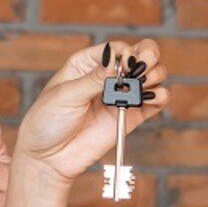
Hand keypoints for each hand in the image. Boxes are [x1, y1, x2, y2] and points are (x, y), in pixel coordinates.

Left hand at [13, 39, 168, 182]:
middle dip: (149, 56)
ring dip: (156, 74)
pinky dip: (161, 96)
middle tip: (142, 70)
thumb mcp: (65, 96)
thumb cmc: (47, 121)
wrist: (47, 158)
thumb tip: (115, 63)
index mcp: (87, 64)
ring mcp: (120, 96)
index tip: (126, 64)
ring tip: (143, 85)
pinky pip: (155, 102)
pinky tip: (153, 98)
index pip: (116, 48)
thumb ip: (93, 80)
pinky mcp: (131, 117)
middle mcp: (108, 76)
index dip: (126, 52)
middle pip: (140, 55)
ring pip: (151, 75)